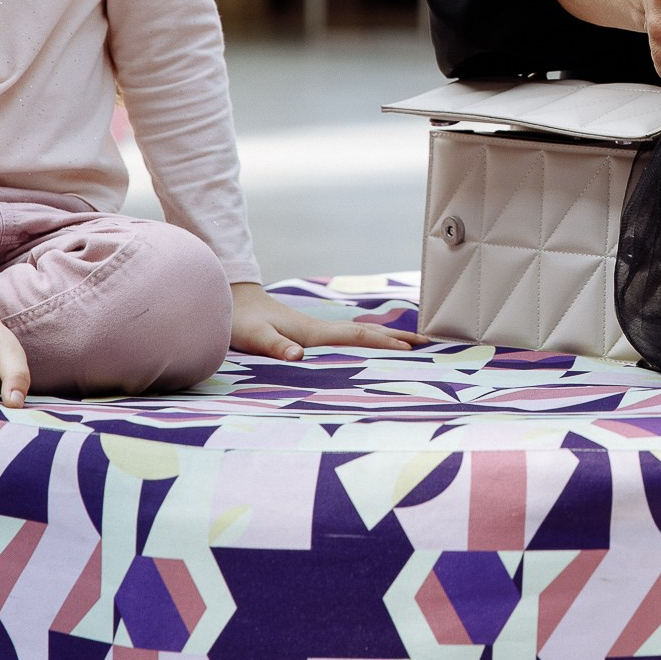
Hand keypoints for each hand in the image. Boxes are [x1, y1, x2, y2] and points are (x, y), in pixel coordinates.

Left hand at [230, 283, 417, 358]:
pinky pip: (346, 339)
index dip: (384, 343)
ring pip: (358, 335)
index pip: (357, 337)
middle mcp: (320, 330)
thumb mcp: (255, 337)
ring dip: (385, 338)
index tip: (410, 348)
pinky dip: (366, 342)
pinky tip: (368, 346)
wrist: (233, 302)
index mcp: (313, 333)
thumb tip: (299, 357)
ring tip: (409, 344)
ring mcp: (316, 331)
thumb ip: (276, 346)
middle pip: (366, 333)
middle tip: (427, 343)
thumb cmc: (242, 321)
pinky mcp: (309, 335)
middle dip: (396, 338)